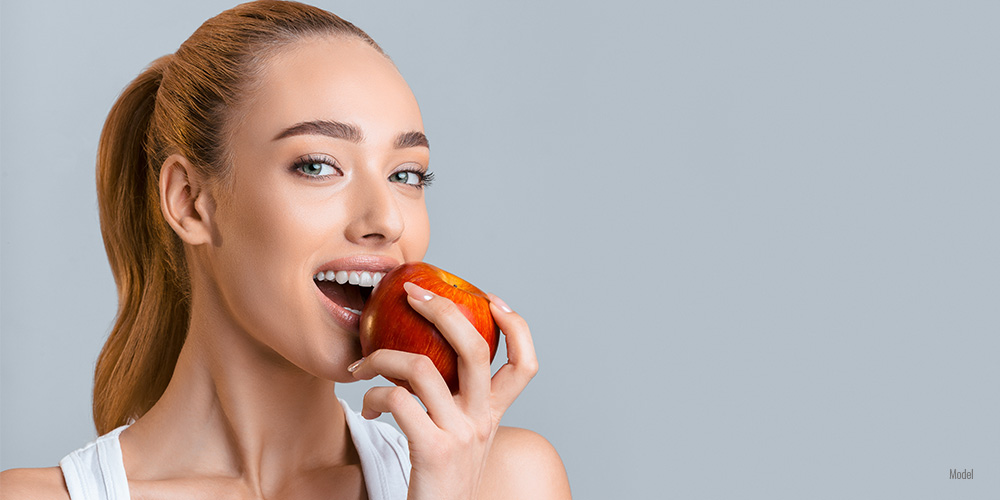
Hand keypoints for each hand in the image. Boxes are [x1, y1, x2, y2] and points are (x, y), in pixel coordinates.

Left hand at [349, 282, 537, 499]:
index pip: (525, 364)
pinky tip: (368, 408)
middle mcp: (483, 421)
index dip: (516, 326)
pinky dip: (373, 396)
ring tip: (362, 367)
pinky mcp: (432, 450)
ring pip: (422, 368)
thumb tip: (423, 357)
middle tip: (411, 295)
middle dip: (443, 309)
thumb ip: (454, 404)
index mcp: (493, 416)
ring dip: (381, 357)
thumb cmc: (436, 482)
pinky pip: (397, 400)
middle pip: (475, 348)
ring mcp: (460, 435)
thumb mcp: (459, 439)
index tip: (490, 299)